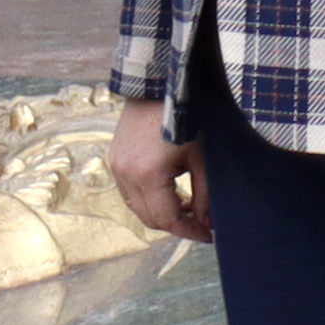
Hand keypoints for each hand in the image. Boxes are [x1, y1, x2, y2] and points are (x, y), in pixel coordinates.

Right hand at [109, 98, 209, 242]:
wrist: (156, 88)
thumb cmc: (186, 119)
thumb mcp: (203, 158)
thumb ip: (205, 194)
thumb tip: (208, 224)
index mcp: (147, 175)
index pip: (166, 219)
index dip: (189, 231)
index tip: (209, 236)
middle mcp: (126, 175)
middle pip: (149, 218)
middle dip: (177, 225)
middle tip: (202, 225)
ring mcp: (116, 167)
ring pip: (138, 207)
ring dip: (162, 213)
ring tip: (190, 208)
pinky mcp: (115, 160)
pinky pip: (130, 192)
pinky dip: (150, 199)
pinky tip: (172, 193)